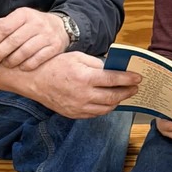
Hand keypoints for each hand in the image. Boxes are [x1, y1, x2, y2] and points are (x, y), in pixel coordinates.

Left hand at [0, 8, 69, 69]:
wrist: (60, 27)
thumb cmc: (33, 24)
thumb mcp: (18, 19)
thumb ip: (2, 23)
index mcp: (24, 14)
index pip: (5, 27)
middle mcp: (37, 23)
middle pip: (14, 40)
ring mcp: (47, 35)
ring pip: (25, 51)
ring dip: (12, 60)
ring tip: (6, 64)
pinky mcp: (55, 47)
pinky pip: (38, 59)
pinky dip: (27, 65)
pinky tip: (20, 67)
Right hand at [0, 51, 140, 118]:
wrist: (33, 80)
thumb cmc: (55, 65)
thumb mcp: (77, 57)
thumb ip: (97, 63)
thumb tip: (113, 68)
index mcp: (85, 77)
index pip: (114, 80)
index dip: (128, 79)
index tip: (138, 78)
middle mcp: (83, 95)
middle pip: (113, 96)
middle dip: (127, 92)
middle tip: (135, 88)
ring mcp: (78, 107)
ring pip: (106, 108)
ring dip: (117, 101)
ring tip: (123, 95)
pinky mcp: (73, 114)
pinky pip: (95, 114)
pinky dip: (104, 108)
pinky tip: (108, 102)